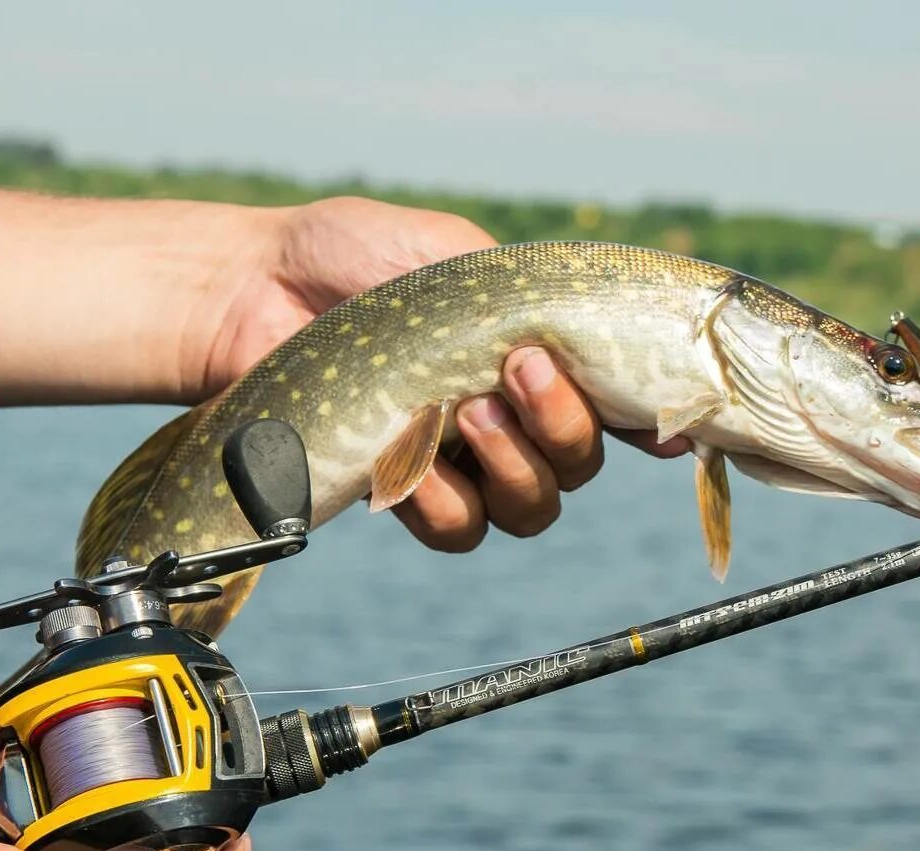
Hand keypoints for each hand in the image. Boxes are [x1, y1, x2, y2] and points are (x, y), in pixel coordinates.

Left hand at [192, 196, 689, 551]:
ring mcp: (460, 464)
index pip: (617, 407)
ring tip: (469, 413)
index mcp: (535, 360)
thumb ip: (532, 300)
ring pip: (533, 507)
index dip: (651, 424)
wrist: (255, 292)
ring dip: (516, 465)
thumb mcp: (457, 252)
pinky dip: (446, 499)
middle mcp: (509, 420)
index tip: (664, 423)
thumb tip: (608, 337)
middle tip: (519, 369)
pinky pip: (459, 528)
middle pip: (580, 466)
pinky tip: (412, 463)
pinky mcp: (405, 495)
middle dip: (564, 424)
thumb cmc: (354, 257)